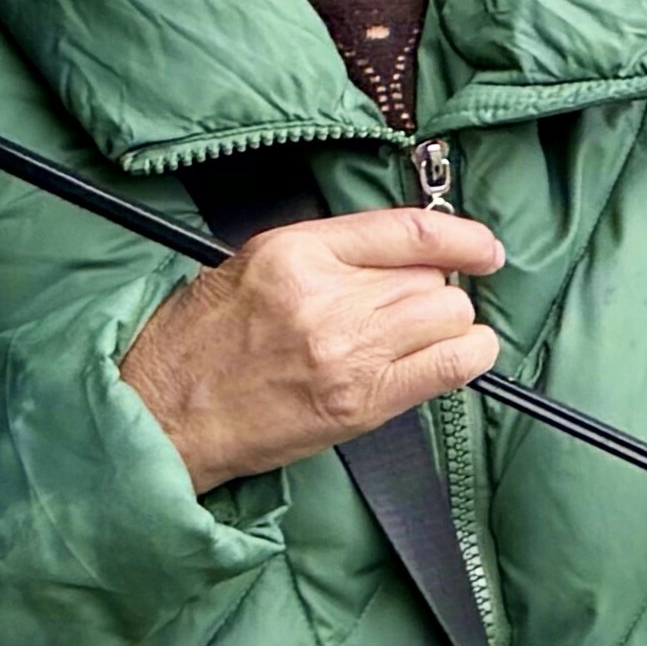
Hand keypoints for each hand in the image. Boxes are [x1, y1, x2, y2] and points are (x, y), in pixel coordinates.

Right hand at [121, 208, 505, 488]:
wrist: (162, 415)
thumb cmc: (198, 343)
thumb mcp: (250, 266)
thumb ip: (329, 254)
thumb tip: (405, 255)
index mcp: (296, 251)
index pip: (409, 231)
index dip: (462, 237)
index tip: (484, 248)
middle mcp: (326, 296)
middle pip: (434, 279)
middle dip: (431, 292)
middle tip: (400, 314)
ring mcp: (347, 350)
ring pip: (450, 316)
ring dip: (445, 327)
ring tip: (410, 340)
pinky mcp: (361, 401)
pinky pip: (454, 367)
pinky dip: (466, 359)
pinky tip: (450, 360)